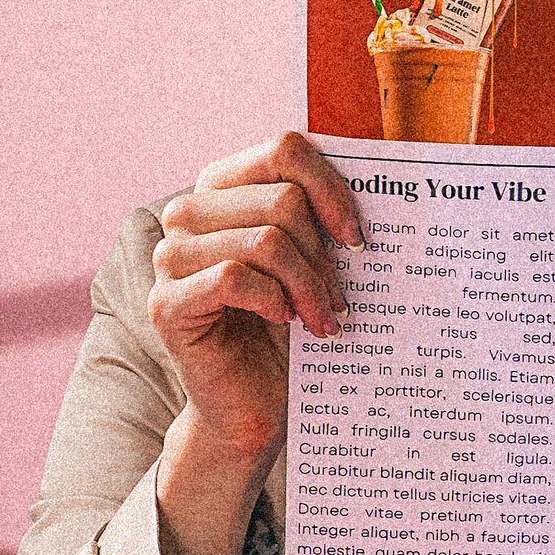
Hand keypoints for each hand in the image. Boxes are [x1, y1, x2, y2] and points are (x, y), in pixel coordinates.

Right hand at [149, 132, 361, 554]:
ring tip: (325, 321)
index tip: (359, 239)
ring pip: (264, 240)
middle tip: (339, 300)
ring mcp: (170, 257)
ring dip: (309, 285)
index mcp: (224, 187)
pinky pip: (234, 277)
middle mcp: (188, 212)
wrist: (256, 405)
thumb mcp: (314, 261)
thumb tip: (389, 180)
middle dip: (323, 255)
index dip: (331, 187)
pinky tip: (287, 324)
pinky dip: (274, 300)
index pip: (283, 148)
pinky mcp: (165, 303)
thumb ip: (326, 216)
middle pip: (281, 200)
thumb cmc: (290, 330)